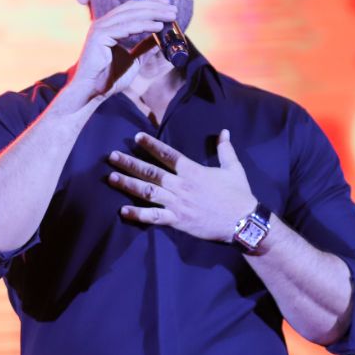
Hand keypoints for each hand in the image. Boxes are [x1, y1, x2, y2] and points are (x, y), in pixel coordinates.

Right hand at [57, 0, 176, 112]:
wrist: (92, 92)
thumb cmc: (108, 78)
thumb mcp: (133, 60)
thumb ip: (144, 48)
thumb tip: (159, 39)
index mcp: (109, 26)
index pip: (132, 9)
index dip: (151, 6)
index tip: (168, 7)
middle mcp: (103, 23)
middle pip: (133, 8)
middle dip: (155, 8)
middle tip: (174, 10)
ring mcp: (100, 28)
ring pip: (131, 15)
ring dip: (153, 14)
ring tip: (170, 16)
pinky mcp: (99, 36)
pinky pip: (126, 27)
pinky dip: (144, 25)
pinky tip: (158, 26)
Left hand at [106, 130, 256, 241]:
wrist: (243, 222)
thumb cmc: (239, 194)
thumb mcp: (234, 168)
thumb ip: (225, 149)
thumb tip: (224, 131)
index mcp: (193, 171)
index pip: (168, 154)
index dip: (151, 145)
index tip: (136, 137)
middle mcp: (182, 186)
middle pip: (151, 172)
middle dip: (130, 163)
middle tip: (111, 156)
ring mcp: (178, 204)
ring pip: (148, 192)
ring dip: (128, 184)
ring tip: (111, 178)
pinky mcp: (178, 221)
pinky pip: (154, 217)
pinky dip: (138, 214)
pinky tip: (122, 210)